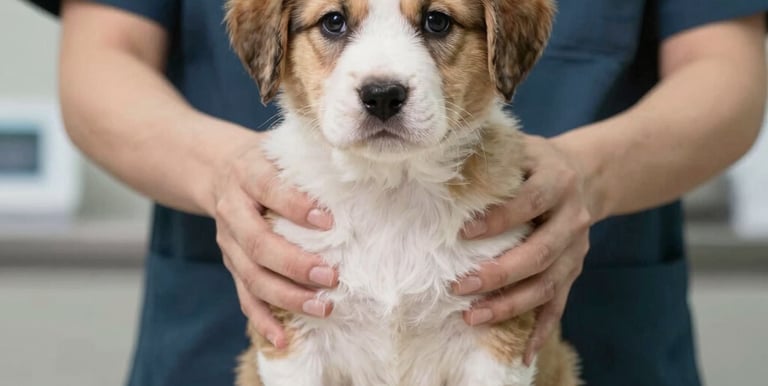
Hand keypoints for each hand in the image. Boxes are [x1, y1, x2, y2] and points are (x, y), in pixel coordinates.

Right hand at [213, 131, 336, 348]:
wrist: (216, 169)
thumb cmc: (265, 161)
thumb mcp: (279, 151)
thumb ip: (306, 165)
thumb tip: (358, 178)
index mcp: (247, 174)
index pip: (269, 189)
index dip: (295, 206)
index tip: (329, 222)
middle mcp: (232, 209)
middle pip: (258, 243)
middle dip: (295, 264)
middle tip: (332, 277)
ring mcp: (228, 242)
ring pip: (251, 275)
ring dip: (287, 296)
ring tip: (323, 307)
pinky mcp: (231, 265)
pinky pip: (244, 296)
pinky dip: (262, 320)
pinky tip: (283, 339)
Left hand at [453, 134, 592, 364]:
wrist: (585, 175)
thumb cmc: (536, 162)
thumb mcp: (522, 147)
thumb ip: (494, 156)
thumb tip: (443, 165)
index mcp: (559, 182)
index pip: (530, 202)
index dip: (499, 219)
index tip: (462, 232)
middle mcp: (573, 219)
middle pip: (540, 252)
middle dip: (499, 273)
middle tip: (459, 286)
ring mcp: (577, 250)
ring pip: (547, 284)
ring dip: (510, 305)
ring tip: (472, 316)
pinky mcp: (573, 272)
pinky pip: (559, 304)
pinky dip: (541, 329)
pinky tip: (523, 352)